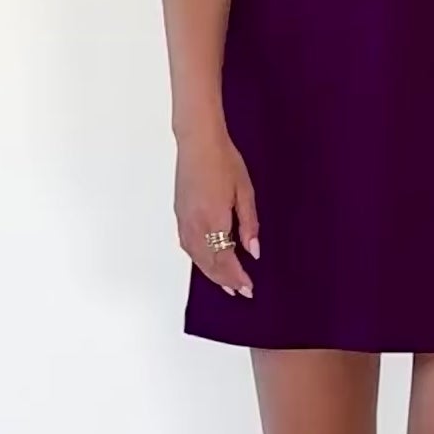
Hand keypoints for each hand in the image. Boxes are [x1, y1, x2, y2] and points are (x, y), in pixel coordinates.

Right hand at [174, 122, 258, 297]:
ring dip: (211, 274)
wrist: (198, 141)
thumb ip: (249, 224)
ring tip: (225, 284)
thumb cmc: (224, 161)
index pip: (226, 259)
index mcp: (214, 220)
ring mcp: (184, 221)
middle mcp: (196, 225)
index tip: (248, 288)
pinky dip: (199, 260)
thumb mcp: (245, 192)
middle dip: (225, 280)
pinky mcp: (179, 215)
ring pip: (197, 257)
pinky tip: (207, 263)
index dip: (237, 277)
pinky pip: (188, 246)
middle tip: (240, 292)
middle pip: (209, 263)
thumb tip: (253, 251)